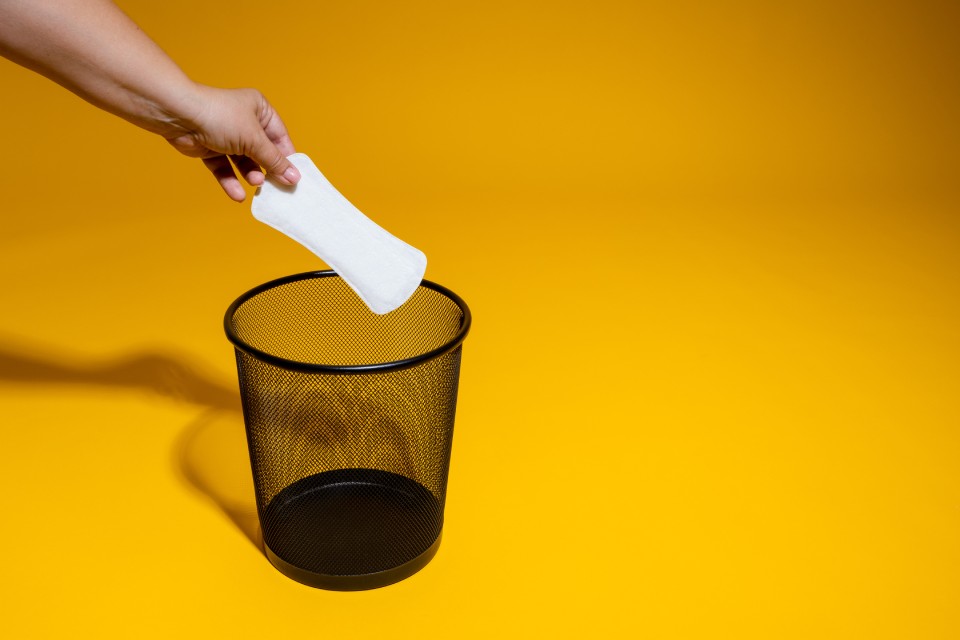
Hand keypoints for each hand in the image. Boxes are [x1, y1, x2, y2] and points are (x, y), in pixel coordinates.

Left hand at [165, 85, 300, 201]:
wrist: (179, 115)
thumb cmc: (221, 117)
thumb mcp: (254, 139)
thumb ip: (274, 160)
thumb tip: (294, 178)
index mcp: (259, 110)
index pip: (280, 137)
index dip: (287, 157)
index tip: (294, 177)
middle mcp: (244, 121)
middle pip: (262, 151)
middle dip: (267, 169)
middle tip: (276, 186)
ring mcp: (226, 136)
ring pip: (243, 162)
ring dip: (250, 175)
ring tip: (256, 184)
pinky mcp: (211, 149)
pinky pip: (225, 168)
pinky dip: (231, 181)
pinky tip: (238, 195)